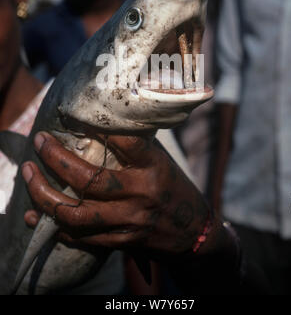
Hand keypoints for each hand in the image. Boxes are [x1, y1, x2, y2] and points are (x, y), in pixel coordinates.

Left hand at [22, 132, 211, 259]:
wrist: (193, 234)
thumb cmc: (175, 189)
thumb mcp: (161, 161)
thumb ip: (135, 148)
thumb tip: (104, 124)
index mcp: (154, 168)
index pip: (126, 143)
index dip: (99, 128)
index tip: (75, 117)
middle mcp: (140, 195)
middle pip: (90, 179)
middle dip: (56, 159)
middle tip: (40, 142)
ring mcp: (128, 222)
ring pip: (76, 212)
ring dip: (45, 195)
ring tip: (28, 174)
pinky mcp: (120, 242)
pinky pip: (80, 237)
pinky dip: (53, 225)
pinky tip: (35, 213)